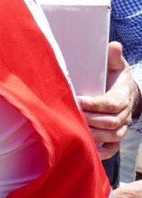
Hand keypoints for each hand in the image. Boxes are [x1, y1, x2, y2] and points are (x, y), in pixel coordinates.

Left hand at [77, 42, 139, 159]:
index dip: (95, 104)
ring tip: (75, 130)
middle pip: (110, 121)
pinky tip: (90, 151)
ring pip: (112, 135)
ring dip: (94, 135)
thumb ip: (113, 57)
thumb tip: (113, 45)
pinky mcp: (115, 137)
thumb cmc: (115, 77)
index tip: (78, 100)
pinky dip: (103, 152)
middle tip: (72, 115)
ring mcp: (121, 127)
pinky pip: (113, 149)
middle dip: (91, 119)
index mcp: (122, 96)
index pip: (111, 103)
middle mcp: (124, 114)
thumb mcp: (116, 65)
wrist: (124, 93)